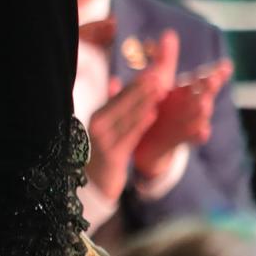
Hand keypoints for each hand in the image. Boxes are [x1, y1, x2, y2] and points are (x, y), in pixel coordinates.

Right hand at [85, 74, 166, 201]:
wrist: (96, 184)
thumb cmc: (104, 152)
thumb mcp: (106, 128)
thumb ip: (112, 104)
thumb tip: (115, 80)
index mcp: (98, 116)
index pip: (118, 96)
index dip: (136, 84)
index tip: (151, 72)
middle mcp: (98, 125)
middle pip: (123, 104)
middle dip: (142, 89)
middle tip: (159, 75)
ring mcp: (103, 140)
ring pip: (128, 117)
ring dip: (144, 102)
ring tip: (159, 90)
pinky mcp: (112, 154)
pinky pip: (129, 136)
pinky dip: (140, 124)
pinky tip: (152, 114)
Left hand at [133, 58, 232, 180]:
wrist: (148, 140)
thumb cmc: (159, 106)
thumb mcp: (161, 81)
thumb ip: (166, 59)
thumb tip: (169, 33)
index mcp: (187, 90)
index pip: (203, 78)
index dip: (216, 73)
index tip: (226, 65)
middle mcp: (191, 105)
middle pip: (204, 94)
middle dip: (210, 87)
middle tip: (213, 79)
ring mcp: (189, 122)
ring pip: (200, 115)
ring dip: (203, 110)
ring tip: (204, 103)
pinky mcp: (179, 138)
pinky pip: (192, 137)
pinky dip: (197, 135)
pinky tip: (201, 132)